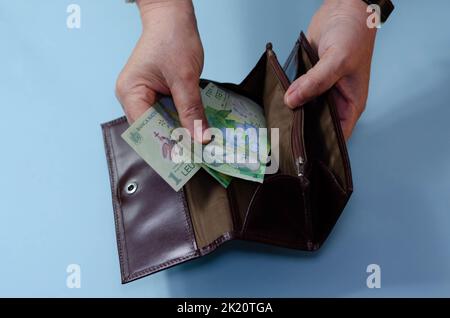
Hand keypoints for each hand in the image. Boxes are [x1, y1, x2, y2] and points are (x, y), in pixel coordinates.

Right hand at [116, 0, 207, 142]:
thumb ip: (192, 111)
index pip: (146, 130)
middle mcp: (132, 98)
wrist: (172, 17)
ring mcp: (142, 97)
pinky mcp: (154, 95)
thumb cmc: (173, 38)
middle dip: (173, 142)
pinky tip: (195, 128)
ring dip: (178, 133)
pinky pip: (167, 115)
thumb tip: (201, 139)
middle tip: (197, 155)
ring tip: (198, 145)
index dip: (165, 146)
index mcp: (130, 93)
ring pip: (161, 125)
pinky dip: (180, 121)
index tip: (187, 159)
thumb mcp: (185, 78)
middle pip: (152, 131)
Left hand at [284, 0, 376, 139]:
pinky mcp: (309, 80)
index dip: (322, 148)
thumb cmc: (354, 33)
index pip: (337, 136)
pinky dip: (288, 99)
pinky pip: (297, 94)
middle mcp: (336, 101)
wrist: (344, 8)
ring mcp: (322, 91)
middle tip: (281, 142)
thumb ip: (315, 82)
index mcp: (351, 105)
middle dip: (303, 133)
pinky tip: (275, 106)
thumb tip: (292, 101)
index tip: (302, 155)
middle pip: (318, 126)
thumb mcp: (337, 60)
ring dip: (293, 115)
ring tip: (275, 128)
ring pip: (306, 110)